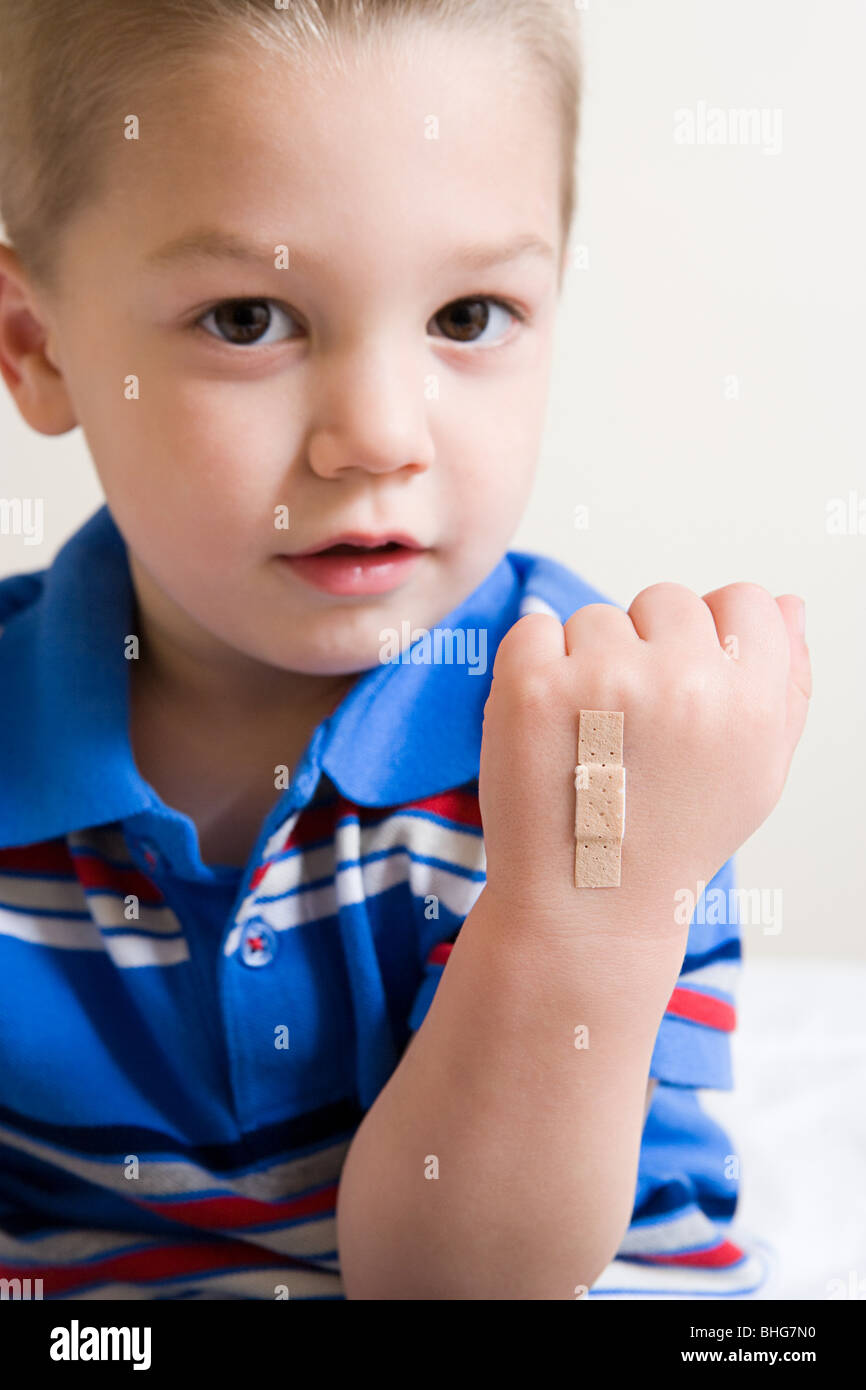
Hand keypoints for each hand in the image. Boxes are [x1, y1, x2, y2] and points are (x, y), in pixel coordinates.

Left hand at [478, 583, 810, 932]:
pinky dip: (532, 668)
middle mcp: (684, 683)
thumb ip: (786, 683)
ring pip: (597, 617)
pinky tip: (547, 729)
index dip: (711, 637)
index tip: (683, 688)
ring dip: (587, 664)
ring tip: (590, 742)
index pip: (744, 599)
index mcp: (749, 702)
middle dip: (647, 649)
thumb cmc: (670, 839)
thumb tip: (790, 603)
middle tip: (631, 730)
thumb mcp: (757, 773)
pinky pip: (533, 628)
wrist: (584, 906)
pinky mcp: (532, 687)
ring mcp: (603, 680)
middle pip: (666, 600)